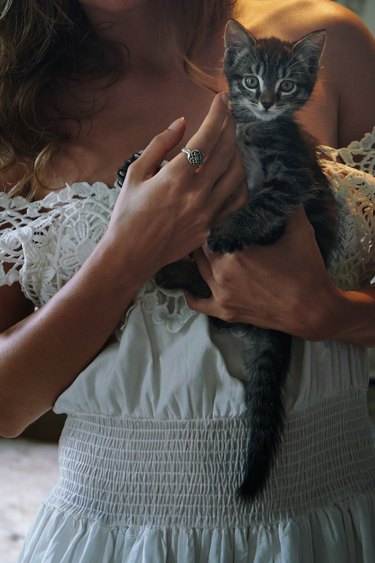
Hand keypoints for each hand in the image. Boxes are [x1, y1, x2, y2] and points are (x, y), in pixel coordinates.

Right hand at [104, 93, 247, 278]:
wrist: (131, 255)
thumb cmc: (128, 214)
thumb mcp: (135, 174)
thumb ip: (160, 145)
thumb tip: (181, 123)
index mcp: (175, 177)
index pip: (207, 137)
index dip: (218, 114)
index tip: (223, 98)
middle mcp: (197, 194)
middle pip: (226, 152)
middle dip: (230, 127)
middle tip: (228, 115)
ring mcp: (207, 212)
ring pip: (237, 175)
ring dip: (236, 153)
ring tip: (228, 142)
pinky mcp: (211, 226)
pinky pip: (236, 201)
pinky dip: (239, 183)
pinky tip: (233, 173)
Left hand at [185, 207, 339, 339]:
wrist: (314, 311)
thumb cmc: (307, 271)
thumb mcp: (301, 233)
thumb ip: (288, 207)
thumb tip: (283, 184)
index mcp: (237, 253)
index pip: (213, 227)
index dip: (216, 217)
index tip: (220, 210)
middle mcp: (222, 274)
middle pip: (201, 247)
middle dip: (206, 237)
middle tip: (212, 227)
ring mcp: (222, 295)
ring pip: (197, 270)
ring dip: (199, 258)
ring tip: (203, 247)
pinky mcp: (225, 312)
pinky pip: (198, 303)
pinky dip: (191, 295)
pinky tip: (188, 286)